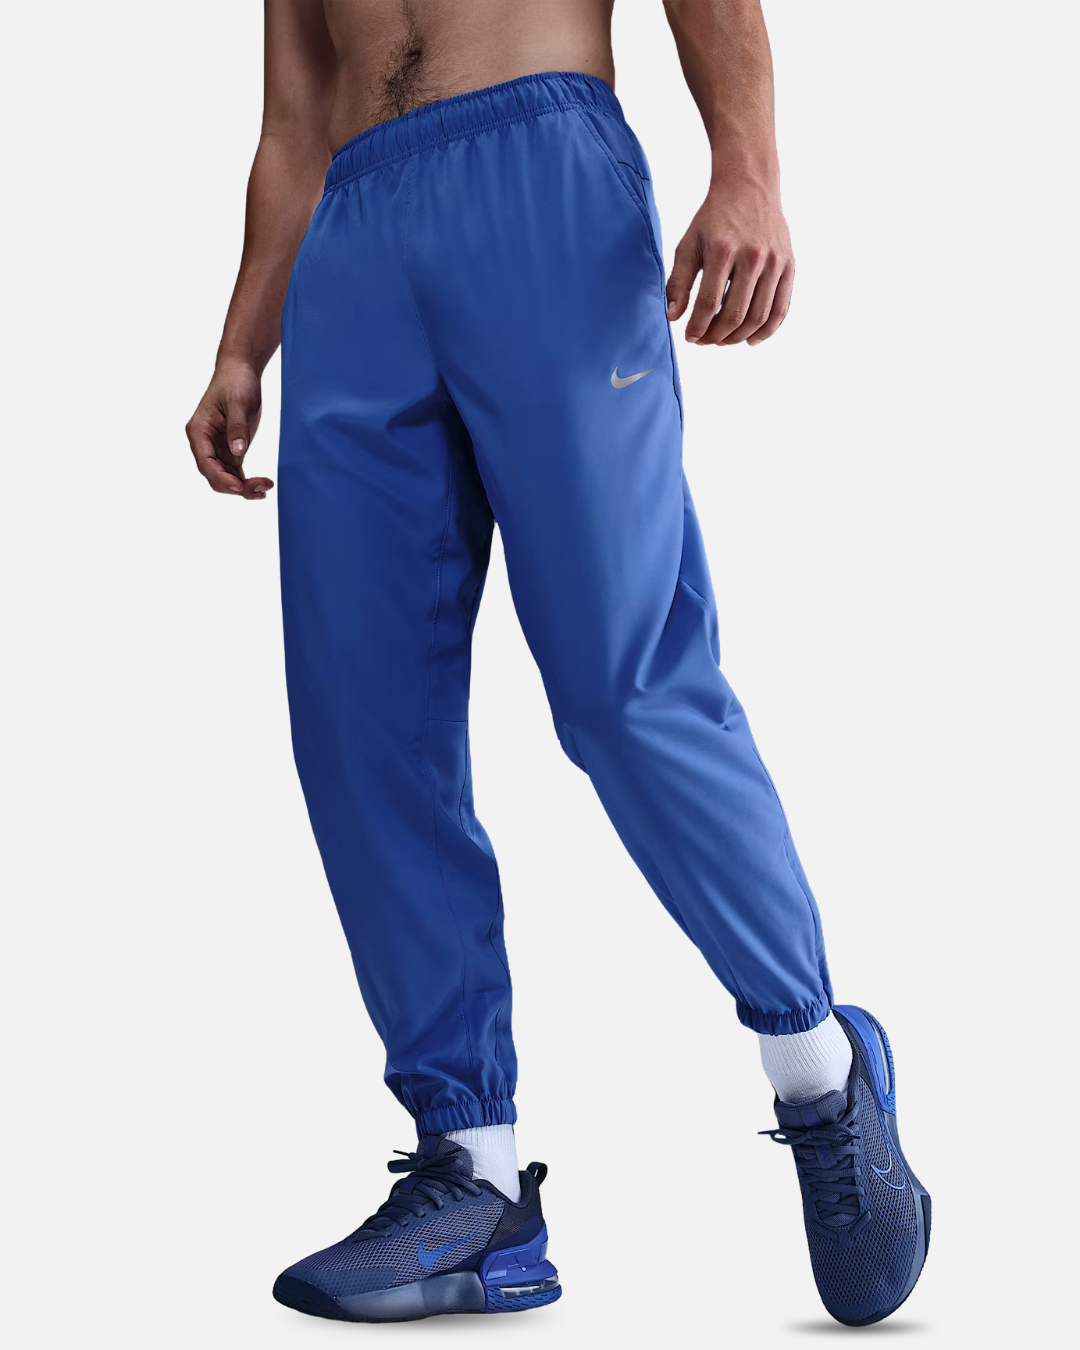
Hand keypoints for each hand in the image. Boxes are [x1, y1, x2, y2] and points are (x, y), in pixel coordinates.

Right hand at [185, 360, 273, 498]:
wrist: (241, 372)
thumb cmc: (236, 382)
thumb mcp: (238, 402)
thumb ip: (237, 427)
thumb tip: (238, 452)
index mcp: (198, 432)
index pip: (205, 464)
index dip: (222, 479)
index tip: (242, 486)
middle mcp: (204, 444)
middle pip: (214, 476)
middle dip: (235, 487)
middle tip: (262, 489)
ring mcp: (217, 449)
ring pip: (225, 478)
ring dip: (243, 488)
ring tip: (266, 488)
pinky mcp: (231, 450)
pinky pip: (235, 473)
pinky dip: (247, 482)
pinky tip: (262, 485)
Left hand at [666, 177, 794, 346]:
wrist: (749, 186)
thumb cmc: (714, 217)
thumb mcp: (689, 243)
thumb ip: (679, 281)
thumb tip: (673, 317)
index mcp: (723, 250)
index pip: (709, 303)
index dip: (698, 327)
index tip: (689, 337)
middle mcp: (753, 257)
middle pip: (735, 314)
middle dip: (716, 336)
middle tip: (705, 341)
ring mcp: (775, 262)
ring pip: (758, 316)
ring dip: (738, 337)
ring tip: (723, 340)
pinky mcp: (789, 264)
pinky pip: (781, 308)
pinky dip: (767, 330)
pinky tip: (750, 340)